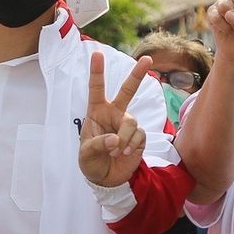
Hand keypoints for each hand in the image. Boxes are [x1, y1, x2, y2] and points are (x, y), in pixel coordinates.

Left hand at [79, 52, 151, 186]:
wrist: (106, 179)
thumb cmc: (91, 162)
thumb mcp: (86, 154)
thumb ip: (98, 144)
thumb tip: (116, 139)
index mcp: (97, 112)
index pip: (96, 89)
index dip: (97, 71)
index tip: (97, 53)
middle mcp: (114, 114)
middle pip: (127, 91)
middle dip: (137, 75)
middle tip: (147, 59)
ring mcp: (127, 124)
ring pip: (131, 123)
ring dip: (124, 138)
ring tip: (115, 151)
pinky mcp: (139, 137)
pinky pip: (139, 135)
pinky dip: (131, 145)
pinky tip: (124, 153)